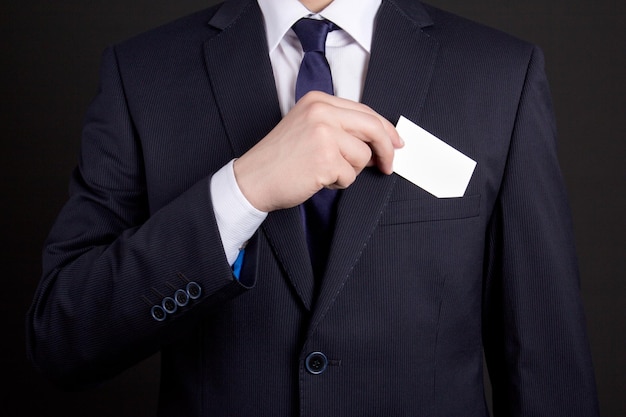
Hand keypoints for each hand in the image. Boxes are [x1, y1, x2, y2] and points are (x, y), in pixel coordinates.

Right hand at [233, 91, 403, 211]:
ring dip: (349, 170)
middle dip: (386, 149)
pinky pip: (350, 175)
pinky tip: (316, 179)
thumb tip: (377, 143)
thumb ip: (340, 128)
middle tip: (388, 166)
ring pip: (363, 156)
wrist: (253, 178)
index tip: (396, 142)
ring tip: (323, 171)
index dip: (385, 129)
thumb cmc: (279, 159)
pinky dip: (337, 183)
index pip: (364, 111)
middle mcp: (322, 112)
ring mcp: (324, 134)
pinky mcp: (326, 158)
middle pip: (373, 128)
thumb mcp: (307, 128)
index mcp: (318, 100)